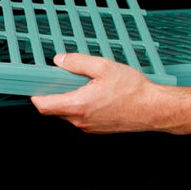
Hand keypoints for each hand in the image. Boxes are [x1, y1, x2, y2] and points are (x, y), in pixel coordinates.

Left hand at [31, 53, 169, 133]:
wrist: (156, 109)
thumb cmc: (134, 90)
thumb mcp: (103, 67)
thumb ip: (77, 62)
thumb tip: (59, 60)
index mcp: (78, 106)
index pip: (43, 106)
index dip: (35, 95)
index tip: (34, 84)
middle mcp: (80, 120)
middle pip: (54, 109)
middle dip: (55, 93)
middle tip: (63, 77)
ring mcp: (89, 127)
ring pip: (67, 113)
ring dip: (68, 98)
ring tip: (84, 83)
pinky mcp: (97, 129)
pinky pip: (80, 116)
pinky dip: (80, 105)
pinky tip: (94, 93)